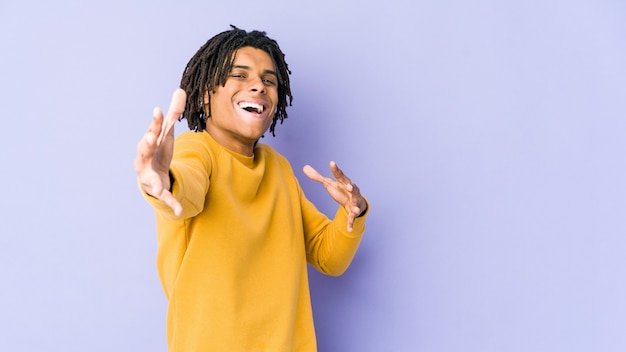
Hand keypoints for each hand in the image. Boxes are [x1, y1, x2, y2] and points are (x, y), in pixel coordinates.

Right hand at [134, 88, 185, 215]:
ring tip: (158, 188)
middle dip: (147, 143)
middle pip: (144, 150)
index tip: (158, 110)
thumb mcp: (167, 132)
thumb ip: (173, 113)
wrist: (149, 173)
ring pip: (149, 179)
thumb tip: (180, 90)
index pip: (153, 129)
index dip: (155, 121)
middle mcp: (144, 158)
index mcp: (149, 143)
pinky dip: (172, 203)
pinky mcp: (157, 188)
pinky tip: (179, 211)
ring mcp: (148, 175)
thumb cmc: (157, 149)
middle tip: (150, 137)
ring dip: (154, 183)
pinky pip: (164, 196)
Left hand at [303, 161, 366, 231]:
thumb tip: (304, 167)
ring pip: (355, 203)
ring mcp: (354, 201)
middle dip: (351, 187)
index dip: (336, 169)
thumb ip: (317, 176)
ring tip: (356, 210)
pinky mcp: (354, 211)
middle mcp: (351, 190)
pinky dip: (351, 223)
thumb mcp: (328, 183)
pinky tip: (349, 229)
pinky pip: (352, 218)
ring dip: (355, 207)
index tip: (332, 163)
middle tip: (349, 187)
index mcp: (343, 182)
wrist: (355, 201)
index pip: (339, 174)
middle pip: (352, 187)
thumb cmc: (340, 189)